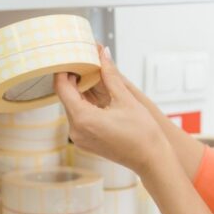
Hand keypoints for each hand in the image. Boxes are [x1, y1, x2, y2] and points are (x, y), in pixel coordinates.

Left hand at [54, 45, 167, 174]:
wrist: (151, 160)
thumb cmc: (142, 133)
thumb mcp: (125, 99)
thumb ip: (110, 74)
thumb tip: (102, 53)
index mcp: (83, 119)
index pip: (62, 88)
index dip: (64, 70)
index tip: (70, 58)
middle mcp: (76, 131)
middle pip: (66, 98)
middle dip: (74, 79)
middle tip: (83, 62)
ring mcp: (79, 139)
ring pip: (72, 107)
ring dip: (79, 92)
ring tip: (92, 76)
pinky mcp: (85, 142)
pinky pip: (78, 118)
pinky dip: (84, 105)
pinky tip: (96, 95)